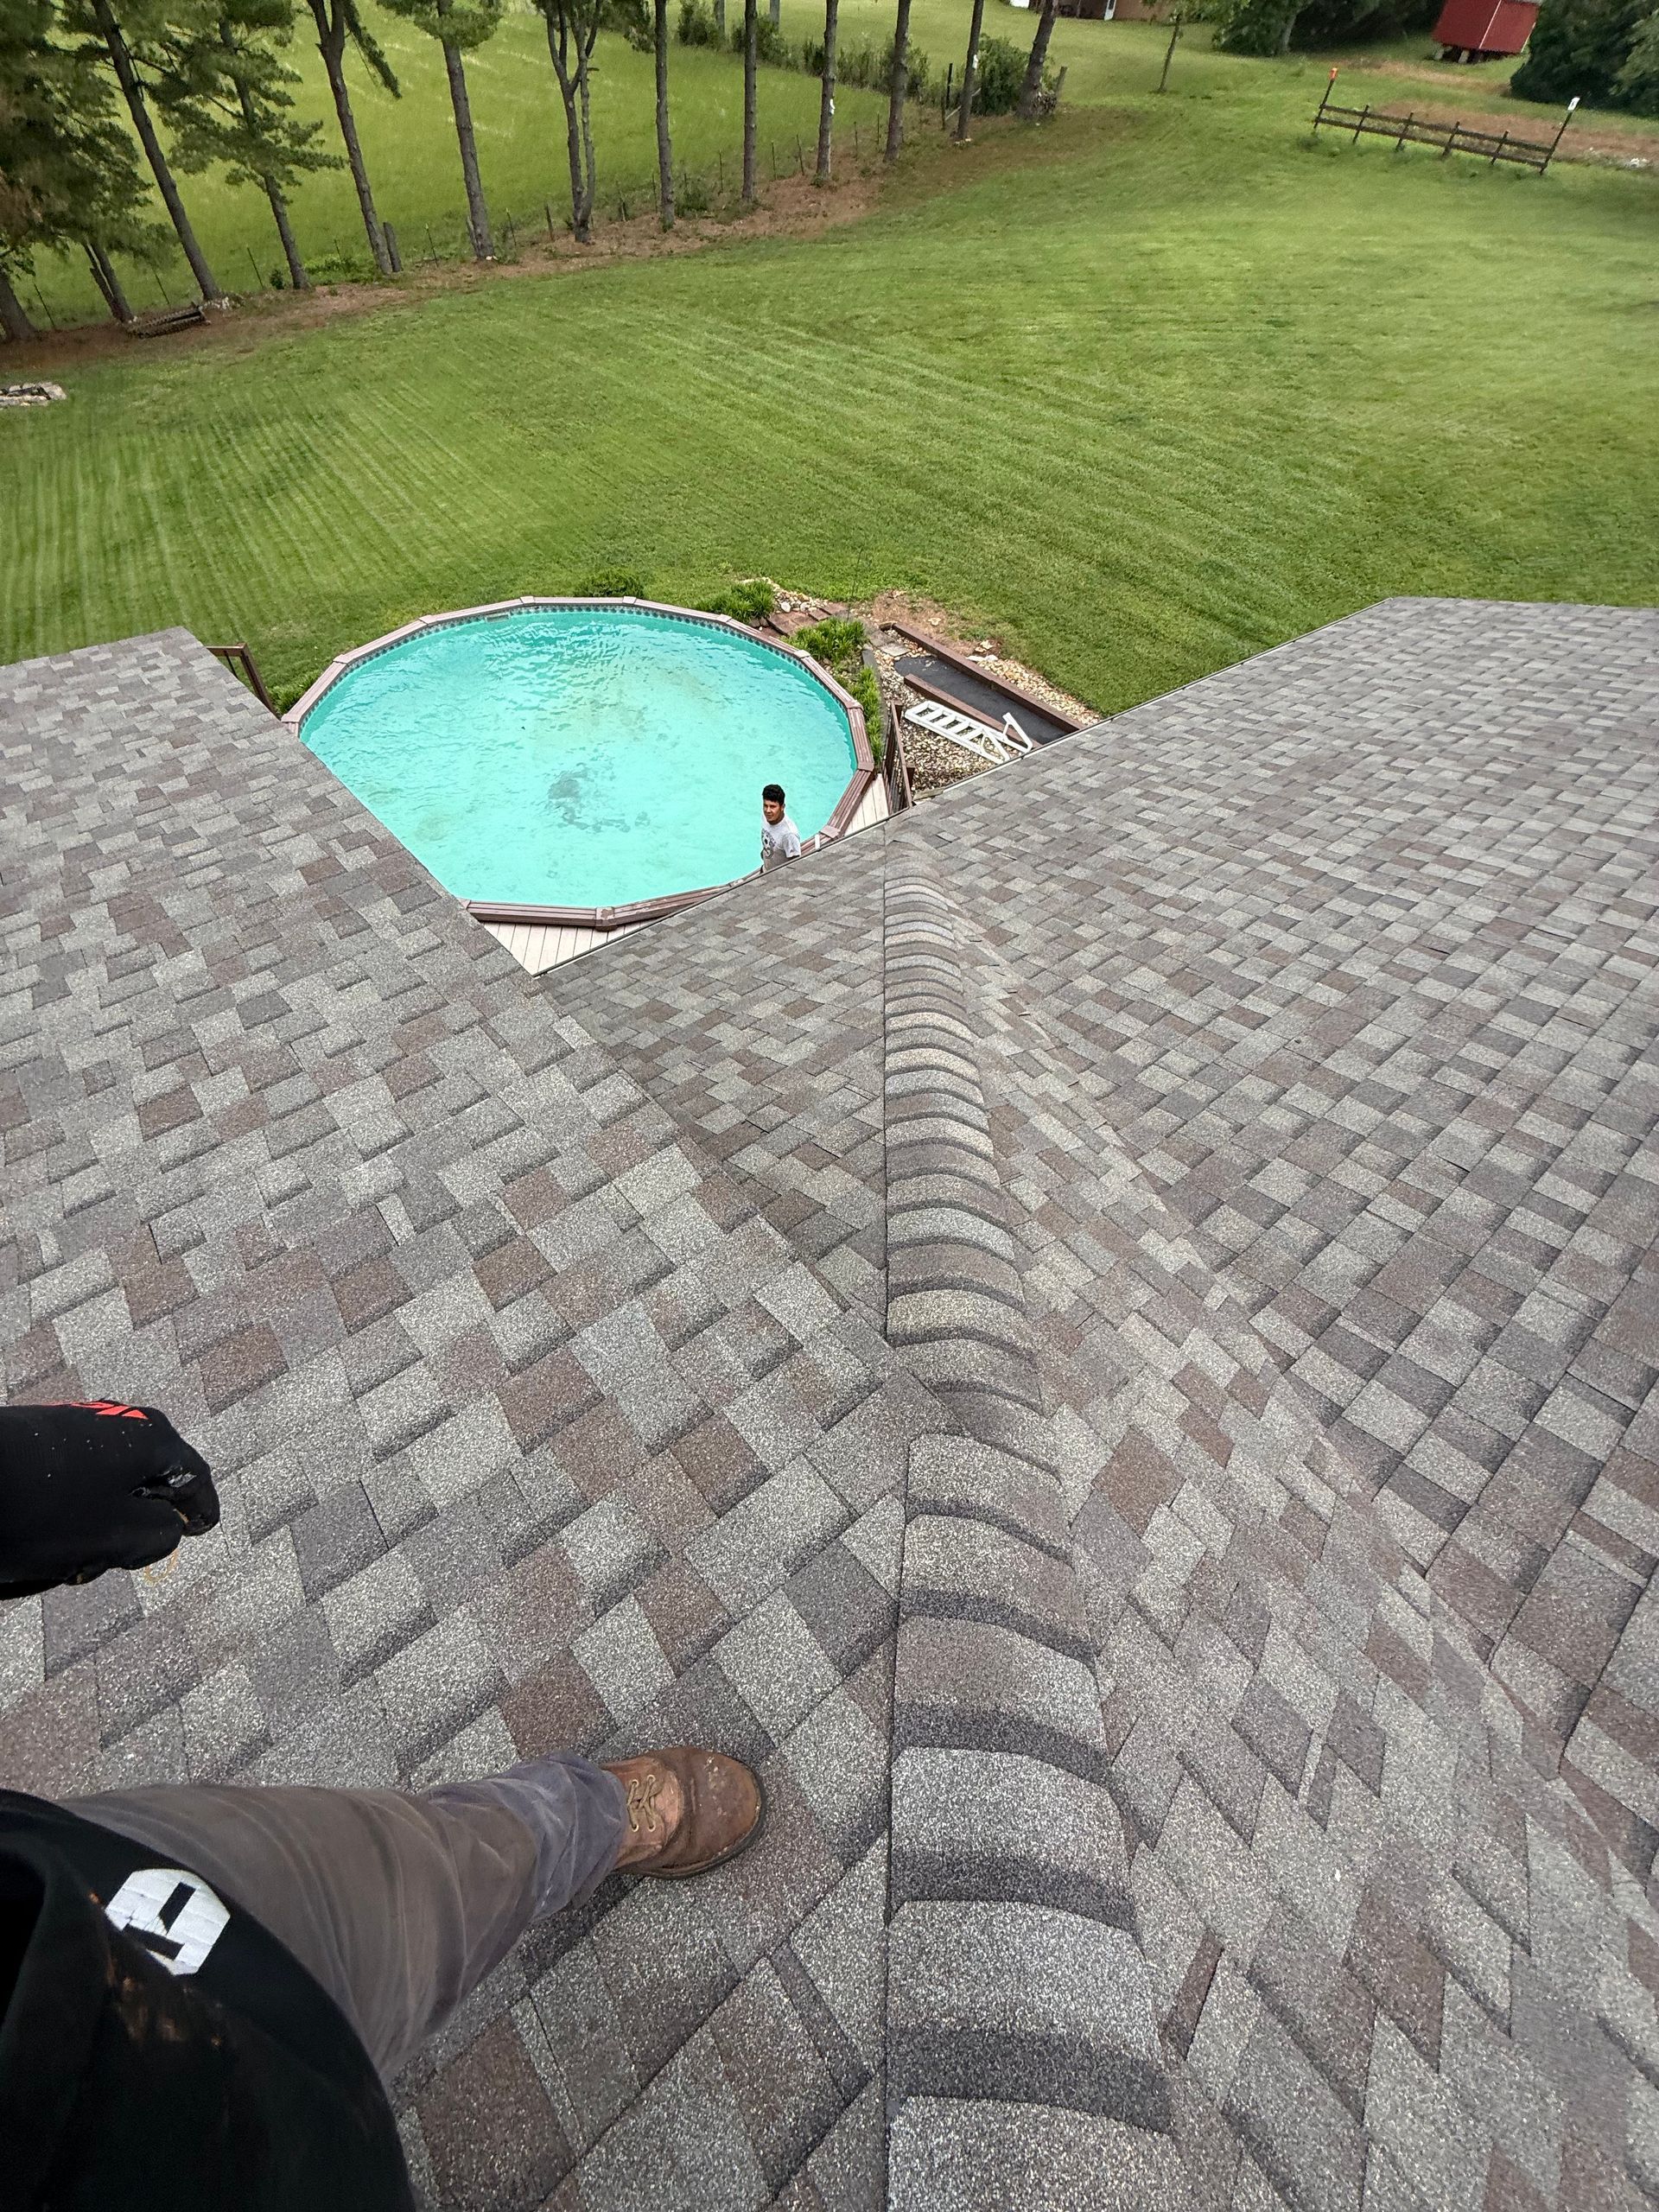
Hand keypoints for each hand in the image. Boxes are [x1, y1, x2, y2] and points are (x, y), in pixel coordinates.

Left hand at [0, 1401, 219, 1597]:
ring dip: (102, 1520)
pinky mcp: (44, 1436)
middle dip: (140, 1521)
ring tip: (74, 1556)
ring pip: (109, 1482)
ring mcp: (81, 1424)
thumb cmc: (46, 1511)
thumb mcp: (118, 1537)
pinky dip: (74, 1508)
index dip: (200, 1510)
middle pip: (149, 1479)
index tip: (201, 1529)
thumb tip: (168, 1526)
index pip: (194, 1478)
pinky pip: (77, 1477)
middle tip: (122, 1556)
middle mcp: (122, 1422)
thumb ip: (161, 1534)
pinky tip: (48, 1535)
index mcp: (153, 1438)